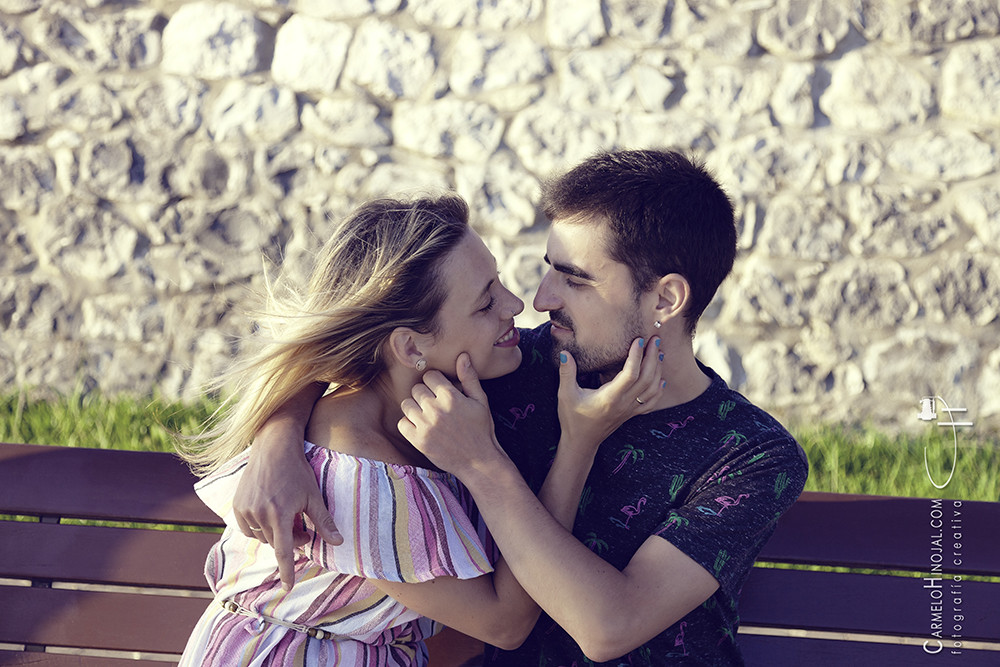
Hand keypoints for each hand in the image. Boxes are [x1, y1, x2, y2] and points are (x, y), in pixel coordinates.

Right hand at [233, 430, 342, 589]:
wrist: (273, 448)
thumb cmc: (297, 471)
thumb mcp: (313, 496)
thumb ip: (324, 522)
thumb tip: (338, 543)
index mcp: (280, 514)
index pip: (284, 551)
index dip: (287, 571)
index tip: (288, 587)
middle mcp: (259, 514)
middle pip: (275, 543)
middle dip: (290, 540)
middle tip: (301, 528)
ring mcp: (245, 509)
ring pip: (261, 536)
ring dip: (274, 534)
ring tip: (287, 517)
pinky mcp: (237, 504)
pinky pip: (248, 528)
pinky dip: (259, 527)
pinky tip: (270, 513)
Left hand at [398, 353, 505, 477]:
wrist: (478, 462)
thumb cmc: (481, 429)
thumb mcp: (481, 401)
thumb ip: (469, 378)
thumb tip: (462, 356)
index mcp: (451, 397)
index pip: (429, 376)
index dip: (435, 382)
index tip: (441, 391)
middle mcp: (436, 409)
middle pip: (417, 389)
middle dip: (425, 394)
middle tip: (435, 405)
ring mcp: (426, 426)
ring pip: (406, 404)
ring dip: (415, 408)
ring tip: (427, 415)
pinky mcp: (419, 441)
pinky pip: (402, 423)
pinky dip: (409, 424)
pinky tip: (421, 427)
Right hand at [556, 336, 664, 456]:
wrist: (581, 442)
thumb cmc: (573, 418)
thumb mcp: (565, 394)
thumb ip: (566, 373)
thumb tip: (565, 352)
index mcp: (610, 397)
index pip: (630, 374)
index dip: (636, 355)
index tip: (638, 339)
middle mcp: (624, 403)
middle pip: (646, 378)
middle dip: (652, 357)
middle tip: (655, 340)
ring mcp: (630, 410)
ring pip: (652, 389)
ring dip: (658, 369)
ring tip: (659, 352)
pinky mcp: (631, 414)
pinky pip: (651, 402)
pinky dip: (659, 390)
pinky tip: (661, 380)